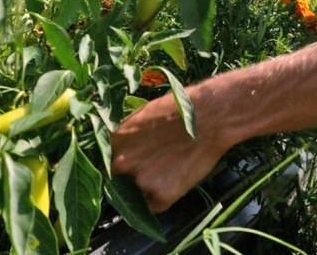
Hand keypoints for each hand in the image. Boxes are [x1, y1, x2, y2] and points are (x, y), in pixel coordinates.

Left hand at [110, 88, 229, 212]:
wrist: (210, 117)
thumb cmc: (179, 110)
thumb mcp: (142, 117)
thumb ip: (127, 138)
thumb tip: (121, 151)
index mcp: (113, 141)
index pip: (106, 163)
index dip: (120, 167)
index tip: (129, 168)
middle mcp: (121, 163)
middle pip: (117, 182)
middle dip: (130, 180)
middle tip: (152, 170)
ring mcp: (141, 181)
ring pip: (137, 195)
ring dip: (148, 189)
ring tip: (170, 170)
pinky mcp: (162, 195)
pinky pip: (156, 206)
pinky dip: (164, 198)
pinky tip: (177, 179)